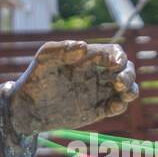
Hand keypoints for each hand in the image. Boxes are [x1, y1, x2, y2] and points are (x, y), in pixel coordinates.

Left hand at [7, 41, 137, 135]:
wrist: (26, 107)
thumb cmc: (35, 78)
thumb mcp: (43, 60)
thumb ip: (58, 50)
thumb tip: (83, 47)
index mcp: (90, 58)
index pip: (113, 53)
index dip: (118, 57)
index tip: (114, 65)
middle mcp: (98, 73)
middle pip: (126, 69)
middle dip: (128, 74)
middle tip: (119, 82)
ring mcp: (99, 91)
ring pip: (127, 88)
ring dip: (131, 89)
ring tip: (123, 93)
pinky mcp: (97, 109)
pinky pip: (116, 106)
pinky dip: (119, 106)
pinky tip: (112, 107)